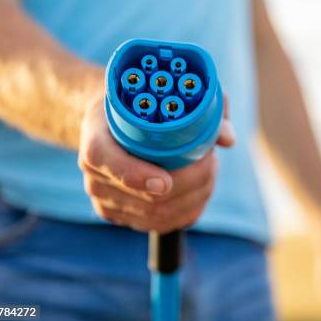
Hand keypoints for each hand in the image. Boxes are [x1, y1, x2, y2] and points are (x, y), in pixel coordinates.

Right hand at [77, 95, 234, 232]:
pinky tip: (199, 194)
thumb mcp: (162, 95)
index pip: (104, 160)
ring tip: (209, 173)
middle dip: (189, 183)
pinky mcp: (116, 215)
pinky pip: (157, 225)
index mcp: (96, 138)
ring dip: (194, 197)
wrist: (109, 124)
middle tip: (211, 161)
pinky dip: (186, 212)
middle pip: (144, 196)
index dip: (136, 175)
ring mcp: (103, 199)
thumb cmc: (140, 107)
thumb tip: (226, 137)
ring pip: (157, 215)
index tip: (166, 180)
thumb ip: (200, 109)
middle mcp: (94, 174)